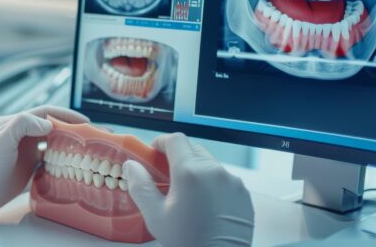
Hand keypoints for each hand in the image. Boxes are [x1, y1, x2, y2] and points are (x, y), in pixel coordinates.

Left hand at [0, 105, 88, 212]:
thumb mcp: (2, 140)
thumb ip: (23, 124)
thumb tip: (48, 124)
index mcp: (14, 122)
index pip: (44, 112)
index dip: (64, 114)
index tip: (83, 121)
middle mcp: (21, 134)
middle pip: (51, 125)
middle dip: (70, 127)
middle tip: (89, 133)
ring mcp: (25, 149)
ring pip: (52, 141)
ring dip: (67, 142)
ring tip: (84, 147)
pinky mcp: (28, 165)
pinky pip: (49, 157)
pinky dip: (61, 158)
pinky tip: (72, 162)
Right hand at [123, 133, 253, 246]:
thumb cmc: (187, 241)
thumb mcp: (155, 216)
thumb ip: (141, 186)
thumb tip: (131, 165)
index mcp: (190, 172)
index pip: (175, 140)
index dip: (162, 142)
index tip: (154, 152)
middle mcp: (214, 171)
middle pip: (193, 149)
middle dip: (178, 157)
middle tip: (167, 176)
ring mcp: (233, 181)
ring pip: (209, 164)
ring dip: (197, 170)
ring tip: (188, 194)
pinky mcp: (243, 193)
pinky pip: (224, 179)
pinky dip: (213, 184)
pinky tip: (206, 204)